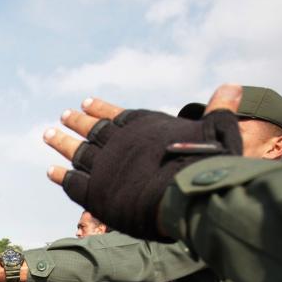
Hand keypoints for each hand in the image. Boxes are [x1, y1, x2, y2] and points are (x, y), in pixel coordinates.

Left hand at [42, 84, 243, 239]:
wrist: (181, 194)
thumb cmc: (204, 164)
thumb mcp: (218, 131)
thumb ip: (219, 111)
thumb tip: (233, 86)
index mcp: (143, 126)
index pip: (119, 115)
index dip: (102, 108)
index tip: (86, 102)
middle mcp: (118, 142)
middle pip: (92, 130)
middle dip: (77, 122)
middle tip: (63, 116)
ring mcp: (103, 166)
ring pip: (77, 151)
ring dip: (61, 142)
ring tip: (48, 133)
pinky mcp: (94, 192)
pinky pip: (72, 182)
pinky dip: (61, 176)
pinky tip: (51, 171)